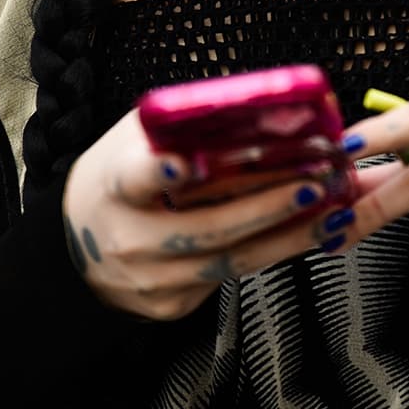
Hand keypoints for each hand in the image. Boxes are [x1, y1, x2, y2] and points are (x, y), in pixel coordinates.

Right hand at [62, 108, 346, 319]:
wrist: (78, 248)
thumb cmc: (121, 178)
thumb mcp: (136, 138)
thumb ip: (184, 122)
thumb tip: (260, 103)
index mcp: (114, 185)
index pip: (133, 177)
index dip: (158, 170)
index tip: (185, 161)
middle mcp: (129, 237)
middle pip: (204, 226)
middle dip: (266, 204)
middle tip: (313, 183)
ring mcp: (150, 277)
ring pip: (229, 259)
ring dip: (287, 235)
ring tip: (330, 209)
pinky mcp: (171, 304)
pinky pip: (231, 276)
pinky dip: (274, 251)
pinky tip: (308, 232)